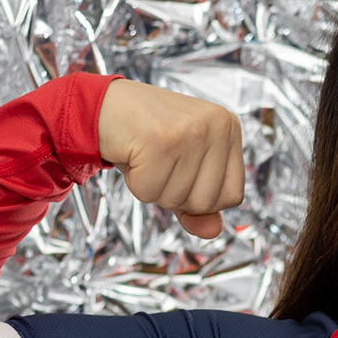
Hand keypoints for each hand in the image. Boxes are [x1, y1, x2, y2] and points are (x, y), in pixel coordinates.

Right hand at [96, 79, 244, 237]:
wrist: (103, 106)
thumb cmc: (146, 139)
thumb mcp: (181, 171)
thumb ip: (200, 206)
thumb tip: (214, 231)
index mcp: (229, 128)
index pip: (234, 196)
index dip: (201, 198)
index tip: (180, 172)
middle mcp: (217, 125)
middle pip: (207, 203)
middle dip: (175, 195)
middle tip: (158, 162)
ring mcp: (192, 130)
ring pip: (177, 199)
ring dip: (153, 188)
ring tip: (145, 156)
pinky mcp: (162, 138)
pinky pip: (150, 191)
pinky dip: (135, 182)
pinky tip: (133, 154)